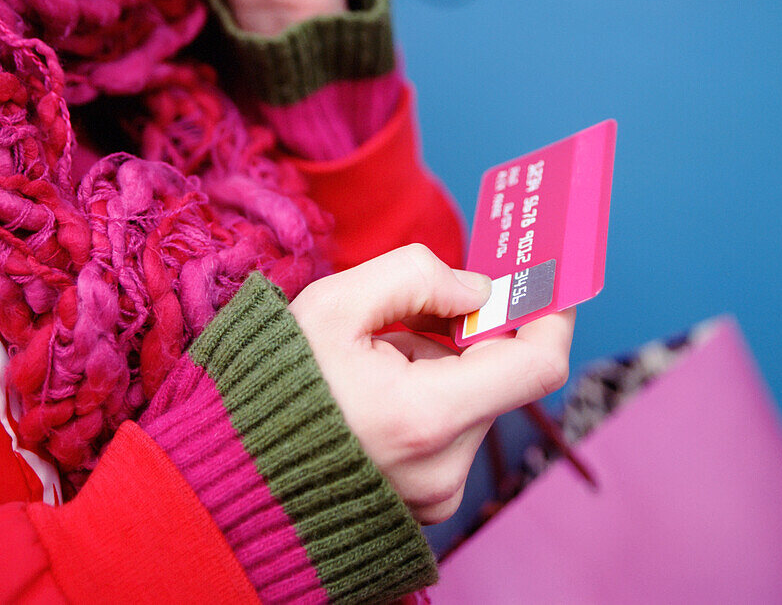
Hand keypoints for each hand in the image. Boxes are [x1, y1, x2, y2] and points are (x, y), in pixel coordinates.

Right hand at [289, 244, 574, 522]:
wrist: (230, 474)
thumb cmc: (273, 386)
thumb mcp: (334, 304)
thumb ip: (416, 276)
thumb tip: (477, 289)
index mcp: (424, 417)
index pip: (535, 366)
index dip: (550, 314)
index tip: (546, 280)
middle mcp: (442, 468)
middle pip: (495, 376)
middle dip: (462, 334)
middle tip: (412, 311)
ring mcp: (435, 495)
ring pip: (471, 400)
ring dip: (438, 365)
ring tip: (370, 362)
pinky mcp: (425, 506)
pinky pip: (450, 430)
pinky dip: (427, 397)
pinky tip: (373, 392)